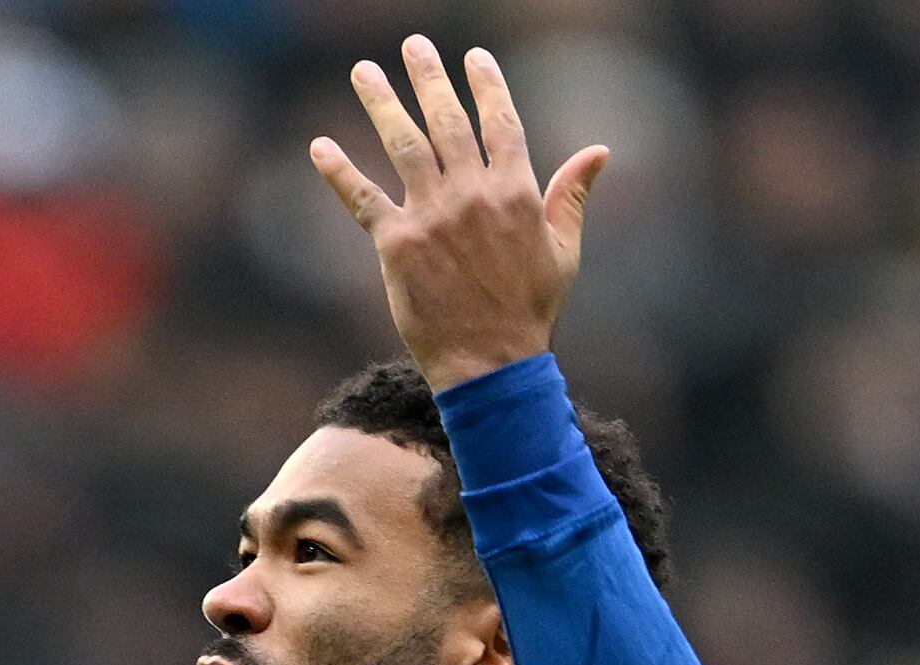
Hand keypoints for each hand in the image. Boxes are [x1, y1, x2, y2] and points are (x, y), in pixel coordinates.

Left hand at [309, 37, 608, 394]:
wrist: (491, 363)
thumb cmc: (530, 310)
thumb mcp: (564, 250)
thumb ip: (572, 195)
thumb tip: (600, 151)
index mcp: (516, 190)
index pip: (499, 121)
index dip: (485, 86)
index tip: (472, 58)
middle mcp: (472, 194)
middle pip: (446, 120)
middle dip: (429, 77)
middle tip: (413, 45)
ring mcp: (432, 216)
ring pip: (402, 145)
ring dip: (381, 103)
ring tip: (363, 71)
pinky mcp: (397, 245)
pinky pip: (363, 199)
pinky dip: (339, 172)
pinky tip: (319, 146)